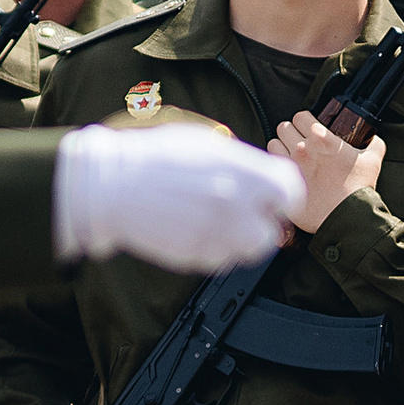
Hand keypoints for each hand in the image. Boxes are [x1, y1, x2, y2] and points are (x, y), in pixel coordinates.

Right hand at [52, 124, 302, 270]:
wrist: (113, 185)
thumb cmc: (155, 158)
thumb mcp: (205, 143)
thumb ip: (240, 162)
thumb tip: (258, 175)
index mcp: (241, 172)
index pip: (290, 191)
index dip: (284, 196)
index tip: (275, 199)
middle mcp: (233, 205)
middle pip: (272, 234)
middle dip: (262, 226)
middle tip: (247, 216)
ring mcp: (214, 234)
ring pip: (246, 253)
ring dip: (239, 242)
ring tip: (219, 224)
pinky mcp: (195, 255)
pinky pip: (219, 261)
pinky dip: (214, 250)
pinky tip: (196, 230)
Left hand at [272, 111, 383, 232]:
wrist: (347, 217)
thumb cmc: (358, 190)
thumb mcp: (373, 161)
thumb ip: (374, 144)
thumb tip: (374, 138)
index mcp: (321, 138)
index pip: (300, 116)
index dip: (305, 121)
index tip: (309, 129)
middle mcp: (302, 148)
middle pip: (284, 127)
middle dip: (292, 132)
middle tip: (299, 141)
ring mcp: (290, 165)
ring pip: (274, 143)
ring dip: (282, 146)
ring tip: (291, 154)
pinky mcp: (283, 183)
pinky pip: (271, 165)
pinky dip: (278, 165)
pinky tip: (289, 170)